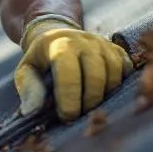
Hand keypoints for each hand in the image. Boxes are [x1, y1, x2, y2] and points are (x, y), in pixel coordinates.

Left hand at [14, 16, 133, 121]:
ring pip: (114, 72)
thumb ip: (29, 89)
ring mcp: (103, 43)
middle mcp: (85, 40)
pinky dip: (120, 85)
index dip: (69, 98)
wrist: (56, 33)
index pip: (68, 71)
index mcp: (60, 44)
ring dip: (105, 95)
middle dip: (89, 101)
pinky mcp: (116, 49)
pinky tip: (106, 95)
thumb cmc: (41, 59)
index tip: (66, 117)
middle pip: (96, 75)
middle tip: (80, 116)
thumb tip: (31, 111)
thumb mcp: (26, 70)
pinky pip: (126, 68)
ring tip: (91, 107)